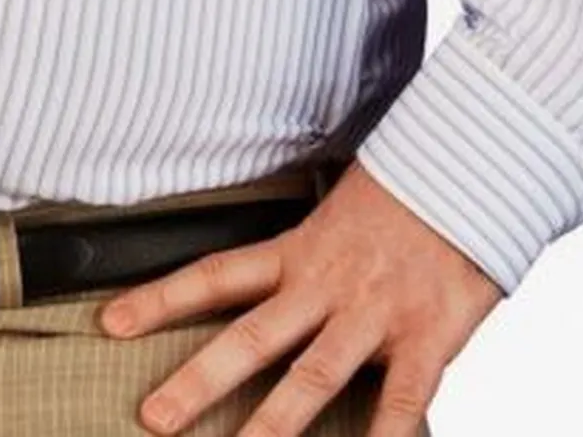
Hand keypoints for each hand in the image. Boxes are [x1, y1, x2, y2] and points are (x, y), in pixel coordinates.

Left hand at [97, 162, 503, 435]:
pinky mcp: (427, 336)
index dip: (159, 299)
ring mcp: (374, 313)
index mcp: (296, 251)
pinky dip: (385, 435)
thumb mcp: (329, 212)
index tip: (110, 323)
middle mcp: (325, 285)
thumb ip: (291, 255)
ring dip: (274, 423)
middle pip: (251, 338)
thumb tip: (247, 281)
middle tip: (155, 417)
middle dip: (200, 381)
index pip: (213, 276)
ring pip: (314, 375)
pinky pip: (403, 397)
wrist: (472, 172)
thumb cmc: (396, 198)